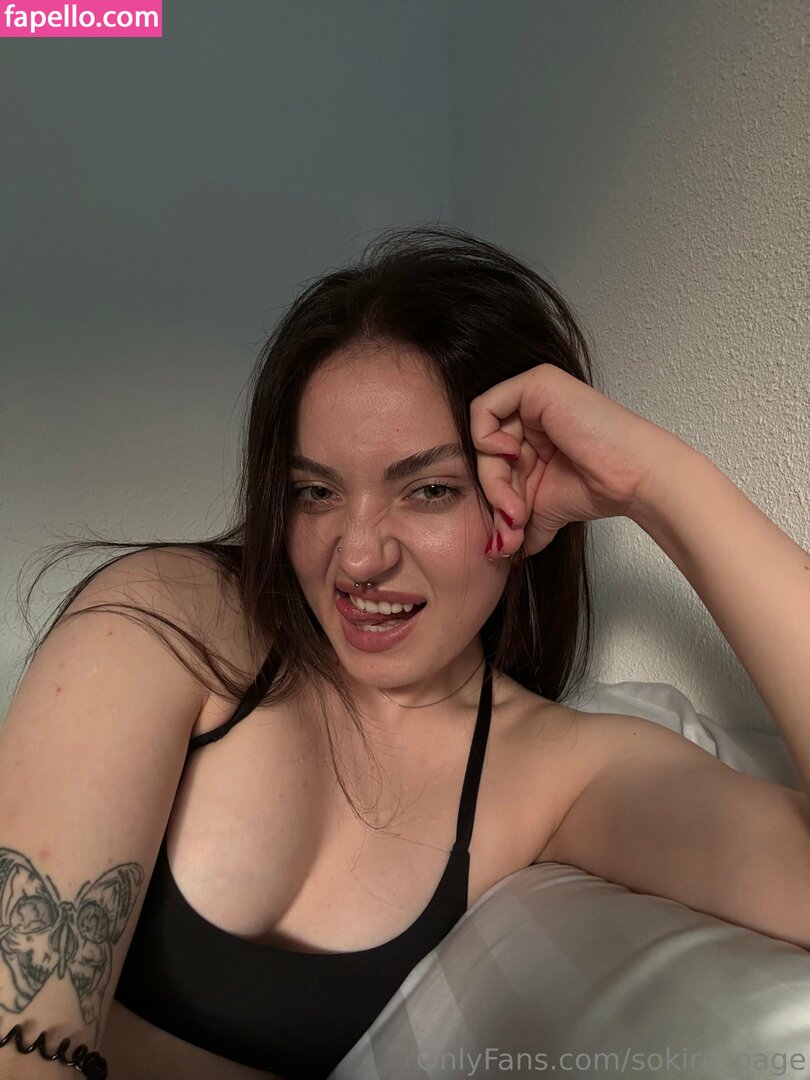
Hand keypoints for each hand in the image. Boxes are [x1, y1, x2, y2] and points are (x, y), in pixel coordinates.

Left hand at [470, 364, 683, 557]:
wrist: (631, 479)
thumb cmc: (599, 487)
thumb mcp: (544, 507)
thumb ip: (518, 522)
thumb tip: (501, 551)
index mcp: (533, 434)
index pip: (492, 463)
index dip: (496, 497)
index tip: (511, 530)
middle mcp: (531, 412)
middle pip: (485, 453)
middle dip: (494, 495)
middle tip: (511, 524)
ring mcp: (533, 396)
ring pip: (484, 439)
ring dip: (494, 481)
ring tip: (517, 509)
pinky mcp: (536, 384)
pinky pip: (483, 408)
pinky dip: (486, 440)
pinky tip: (513, 457)